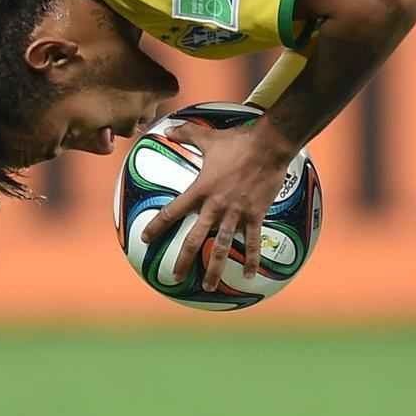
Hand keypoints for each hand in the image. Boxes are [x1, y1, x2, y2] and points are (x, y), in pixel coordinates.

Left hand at [140, 119, 294, 290]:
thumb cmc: (238, 141)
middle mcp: (216, 205)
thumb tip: (168, 128)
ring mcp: (236, 212)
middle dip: (183, 259)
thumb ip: (186, 134)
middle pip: (194, 238)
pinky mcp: (255, 214)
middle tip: (175, 277)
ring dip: (215, 268)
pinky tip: (250, 275)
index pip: (173, 211)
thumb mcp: (208, 137)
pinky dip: (251, 259)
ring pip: (222, 246)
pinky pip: (253, 241)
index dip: (157, 226)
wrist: (269, 145)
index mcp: (201, 189)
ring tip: (209, 287)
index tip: (145, 239)